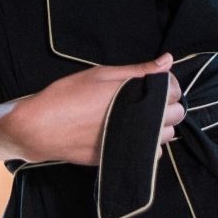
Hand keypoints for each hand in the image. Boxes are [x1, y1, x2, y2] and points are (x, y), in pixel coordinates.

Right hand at [9, 52, 184, 165]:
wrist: (42, 128)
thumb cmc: (68, 96)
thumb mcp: (101, 74)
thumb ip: (138, 70)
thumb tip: (168, 60)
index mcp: (136, 96)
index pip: (174, 92)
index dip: (167, 85)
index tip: (155, 83)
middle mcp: (140, 122)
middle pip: (175, 115)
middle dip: (168, 105)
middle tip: (148, 99)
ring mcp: (132, 143)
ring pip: (165, 137)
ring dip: (160, 126)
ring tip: (139, 116)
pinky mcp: (122, 157)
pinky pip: (150, 154)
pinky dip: (148, 145)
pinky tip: (132, 133)